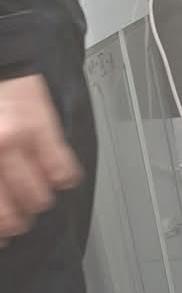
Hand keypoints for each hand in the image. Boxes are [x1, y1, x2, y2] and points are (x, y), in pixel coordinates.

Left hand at [0, 74, 81, 244]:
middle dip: (15, 223)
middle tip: (17, 222)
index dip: (0, 230)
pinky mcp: (43, 129)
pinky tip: (58, 174)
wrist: (0, 55)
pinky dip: (64, 177)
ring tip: (36, 196)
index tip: (3, 238)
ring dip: (39, 201)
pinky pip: (65, 172)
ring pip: (39, 199)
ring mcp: (17, 142)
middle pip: (11, 216)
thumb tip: (3, 206)